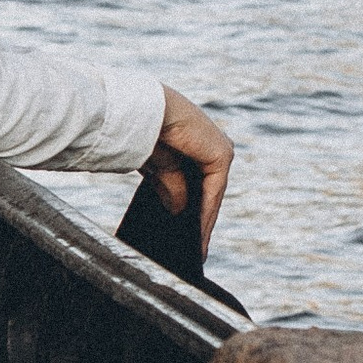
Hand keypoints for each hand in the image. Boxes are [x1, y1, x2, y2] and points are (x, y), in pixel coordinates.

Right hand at [146, 88, 233, 253]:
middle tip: (189, 250)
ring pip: (211, 194)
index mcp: (192, 140)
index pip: (197, 180)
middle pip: (206, 189)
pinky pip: (214, 193)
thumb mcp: (156, 167)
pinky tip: (197, 238)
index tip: (185, 236)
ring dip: (203, 221)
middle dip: (197, 219)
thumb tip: (178, 209)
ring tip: (193, 250)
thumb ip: (170, 185)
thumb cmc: (140, 131)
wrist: (140, 112)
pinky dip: (206, 216)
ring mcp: (218, 147)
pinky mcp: (221, 154)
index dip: (192, 209)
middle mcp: (209, 141)